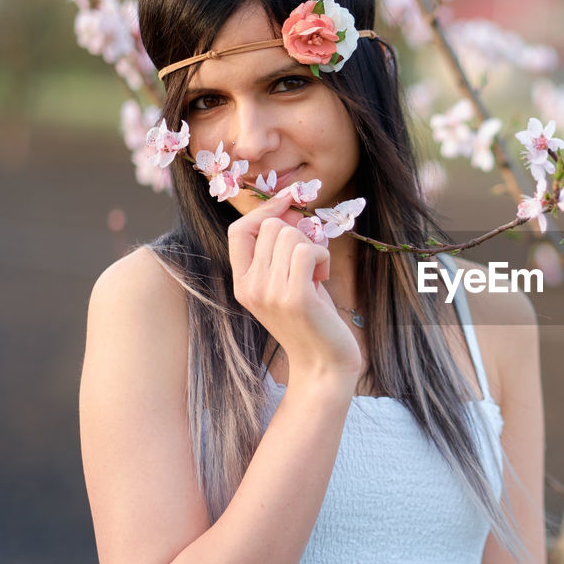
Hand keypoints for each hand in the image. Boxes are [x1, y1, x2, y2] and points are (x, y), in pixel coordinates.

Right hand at [227, 192, 359, 380]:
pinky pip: (309, 250)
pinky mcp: (295, 297)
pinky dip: (323, 257)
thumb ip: (279, 252)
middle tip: (311, 261)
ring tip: (317, 275)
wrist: (324, 364)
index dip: (264, 210)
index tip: (289, 200)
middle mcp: (250, 287)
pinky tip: (323, 279)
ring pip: (291, 235)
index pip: (238, 230)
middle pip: (272, 227)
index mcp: (242, 283)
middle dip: (299, 234)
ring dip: (314, 247)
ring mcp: (270, 292)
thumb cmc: (312, 319)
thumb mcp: (285, 283)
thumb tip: (287, 206)